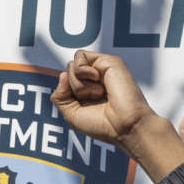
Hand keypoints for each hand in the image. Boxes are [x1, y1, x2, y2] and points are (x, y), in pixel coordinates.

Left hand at [51, 50, 183, 180]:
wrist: (124, 126)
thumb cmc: (103, 125)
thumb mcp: (71, 115)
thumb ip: (60, 96)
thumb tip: (62, 74)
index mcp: (87, 91)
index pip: (65, 81)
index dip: (67, 93)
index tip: (83, 106)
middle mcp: (94, 79)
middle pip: (67, 72)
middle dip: (74, 89)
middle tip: (94, 99)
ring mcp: (101, 69)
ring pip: (72, 65)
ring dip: (79, 84)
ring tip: (99, 93)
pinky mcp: (108, 61)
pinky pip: (80, 57)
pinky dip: (82, 71)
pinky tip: (98, 81)